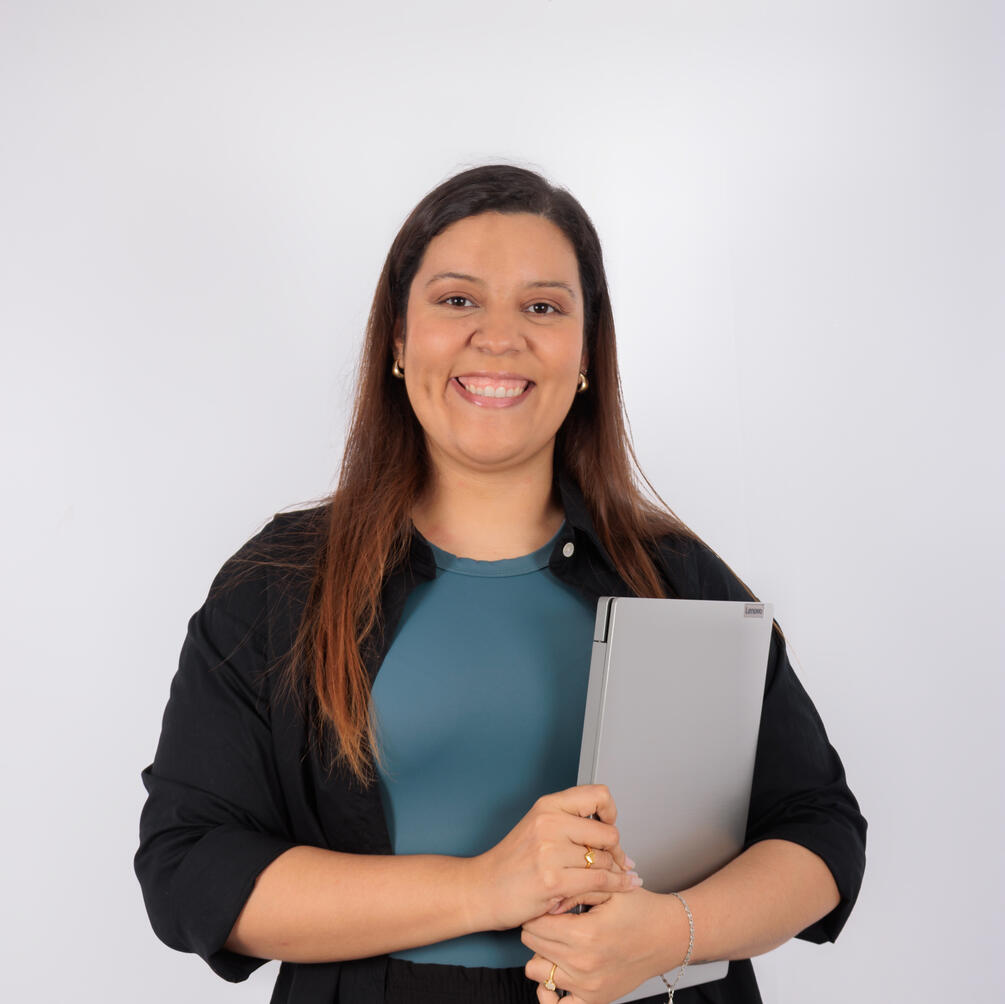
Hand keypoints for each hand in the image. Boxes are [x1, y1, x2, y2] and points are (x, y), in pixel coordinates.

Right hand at [468, 784, 640, 931]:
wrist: (482, 889)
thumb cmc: (511, 863)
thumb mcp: (537, 826)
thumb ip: (569, 821)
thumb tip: (609, 826)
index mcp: (547, 806)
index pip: (598, 795)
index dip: (610, 812)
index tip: (607, 826)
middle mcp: (549, 823)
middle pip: (608, 833)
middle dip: (616, 851)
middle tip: (616, 861)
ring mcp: (550, 852)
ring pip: (606, 860)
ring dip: (614, 872)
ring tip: (613, 878)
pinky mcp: (553, 880)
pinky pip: (600, 881)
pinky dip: (617, 885)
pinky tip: (625, 885)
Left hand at [522, 888, 685, 1003]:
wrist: (668, 936)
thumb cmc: (640, 910)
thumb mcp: (608, 889)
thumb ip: (574, 891)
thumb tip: (547, 902)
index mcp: (586, 934)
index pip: (536, 924)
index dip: (536, 910)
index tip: (546, 904)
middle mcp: (584, 964)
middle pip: (532, 944)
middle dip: (536, 928)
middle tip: (553, 919)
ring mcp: (588, 986)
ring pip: (536, 971)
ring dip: (541, 954)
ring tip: (557, 942)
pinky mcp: (594, 999)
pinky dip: (549, 991)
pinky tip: (557, 974)